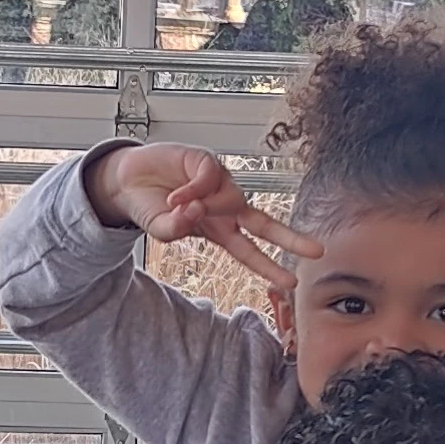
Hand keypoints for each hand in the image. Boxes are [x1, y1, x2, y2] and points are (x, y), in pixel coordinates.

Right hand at [85, 144, 319, 295]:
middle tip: (317, 251)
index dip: (269, 266)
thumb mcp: (160, 229)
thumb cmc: (149, 206)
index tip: (291, 281)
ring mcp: (218, 183)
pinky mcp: (206, 161)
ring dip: (206, 206)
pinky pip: (209, 178)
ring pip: (230, 200)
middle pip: (263, 224)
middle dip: (290, 238)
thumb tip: (195, 210)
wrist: (127, 180)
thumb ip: (177, 228)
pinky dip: (192, 189)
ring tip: (175, 203)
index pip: (249, 250)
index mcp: (217, 229)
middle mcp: (224, 207)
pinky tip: (175, 194)